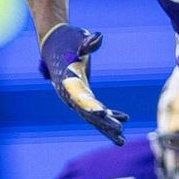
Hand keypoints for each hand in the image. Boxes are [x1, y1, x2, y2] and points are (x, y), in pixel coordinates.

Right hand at [39, 24, 127, 144]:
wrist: (53, 41)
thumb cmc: (68, 38)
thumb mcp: (77, 37)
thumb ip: (87, 41)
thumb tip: (98, 37)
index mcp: (68, 80)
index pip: (80, 96)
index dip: (90, 106)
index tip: (102, 114)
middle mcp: (69, 93)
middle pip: (86, 111)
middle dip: (102, 122)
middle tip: (119, 131)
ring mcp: (74, 96)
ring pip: (91, 116)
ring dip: (106, 127)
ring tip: (121, 141)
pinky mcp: (81, 95)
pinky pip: (94, 109)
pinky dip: (109, 114)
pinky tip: (125, 118)